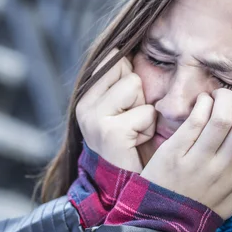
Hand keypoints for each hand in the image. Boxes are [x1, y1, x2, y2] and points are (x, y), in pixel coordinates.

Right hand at [76, 49, 155, 172]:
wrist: (123, 186)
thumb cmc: (129, 144)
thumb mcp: (122, 108)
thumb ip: (121, 80)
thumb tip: (130, 44)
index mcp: (84, 95)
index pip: (114, 60)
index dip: (131, 80)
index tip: (127, 107)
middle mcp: (83, 104)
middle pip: (128, 71)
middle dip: (139, 96)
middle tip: (132, 124)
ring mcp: (93, 117)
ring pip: (136, 86)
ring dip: (145, 112)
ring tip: (135, 133)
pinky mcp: (110, 131)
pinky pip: (145, 112)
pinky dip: (148, 129)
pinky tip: (136, 144)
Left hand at [141, 86, 231, 219]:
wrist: (160, 221)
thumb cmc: (198, 209)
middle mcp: (225, 167)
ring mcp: (200, 160)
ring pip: (222, 116)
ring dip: (223, 97)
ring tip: (218, 96)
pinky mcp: (175, 152)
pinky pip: (194, 120)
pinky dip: (202, 103)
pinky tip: (202, 102)